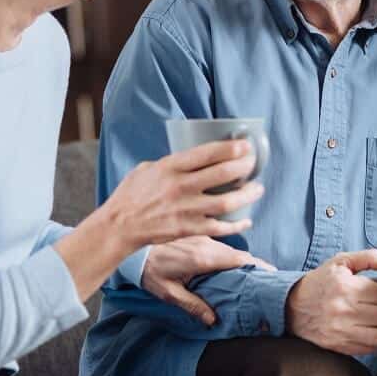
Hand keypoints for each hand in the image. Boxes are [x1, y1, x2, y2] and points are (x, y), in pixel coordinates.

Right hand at [106, 140, 264, 247]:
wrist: (119, 226)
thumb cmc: (131, 195)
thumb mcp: (148, 168)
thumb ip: (172, 163)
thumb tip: (195, 159)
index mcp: (170, 167)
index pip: (207, 153)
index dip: (230, 148)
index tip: (245, 146)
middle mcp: (180, 187)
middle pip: (221, 174)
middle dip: (243, 167)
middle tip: (253, 164)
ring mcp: (185, 209)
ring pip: (226, 202)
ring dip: (246, 195)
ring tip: (257, 189)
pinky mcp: (187, 229)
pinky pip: (218, 227)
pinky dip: (235, 225)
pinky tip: (246, 220)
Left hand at [142, 236, 275, 324]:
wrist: (133, 249)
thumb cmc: (150, 272)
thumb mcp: (170, 293)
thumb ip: (193, 305)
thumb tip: (213, 319)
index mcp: (204, 259)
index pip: (240, 260)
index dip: (258, 267)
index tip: (271, 275)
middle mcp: (207, 244)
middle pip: (239, 254)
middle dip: (254, 265)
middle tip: (267, 278)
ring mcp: (202, 238)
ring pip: (230, 248)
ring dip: (242, 259)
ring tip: (252, 273)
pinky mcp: (196, 236)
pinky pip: (219, 244)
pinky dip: (229, 253)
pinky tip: (230, 263)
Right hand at [285, 249, 376, 355]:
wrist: (291, 307)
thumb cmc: (320, 282)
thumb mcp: (341, 262)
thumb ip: (370, 258)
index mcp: (344, 286)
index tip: (375, 291)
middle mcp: (342, 309)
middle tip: (375, 305)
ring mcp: (341, 330)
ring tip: (375, 319)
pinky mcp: (340, 346)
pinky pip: (371, 348)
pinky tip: (371, 330)